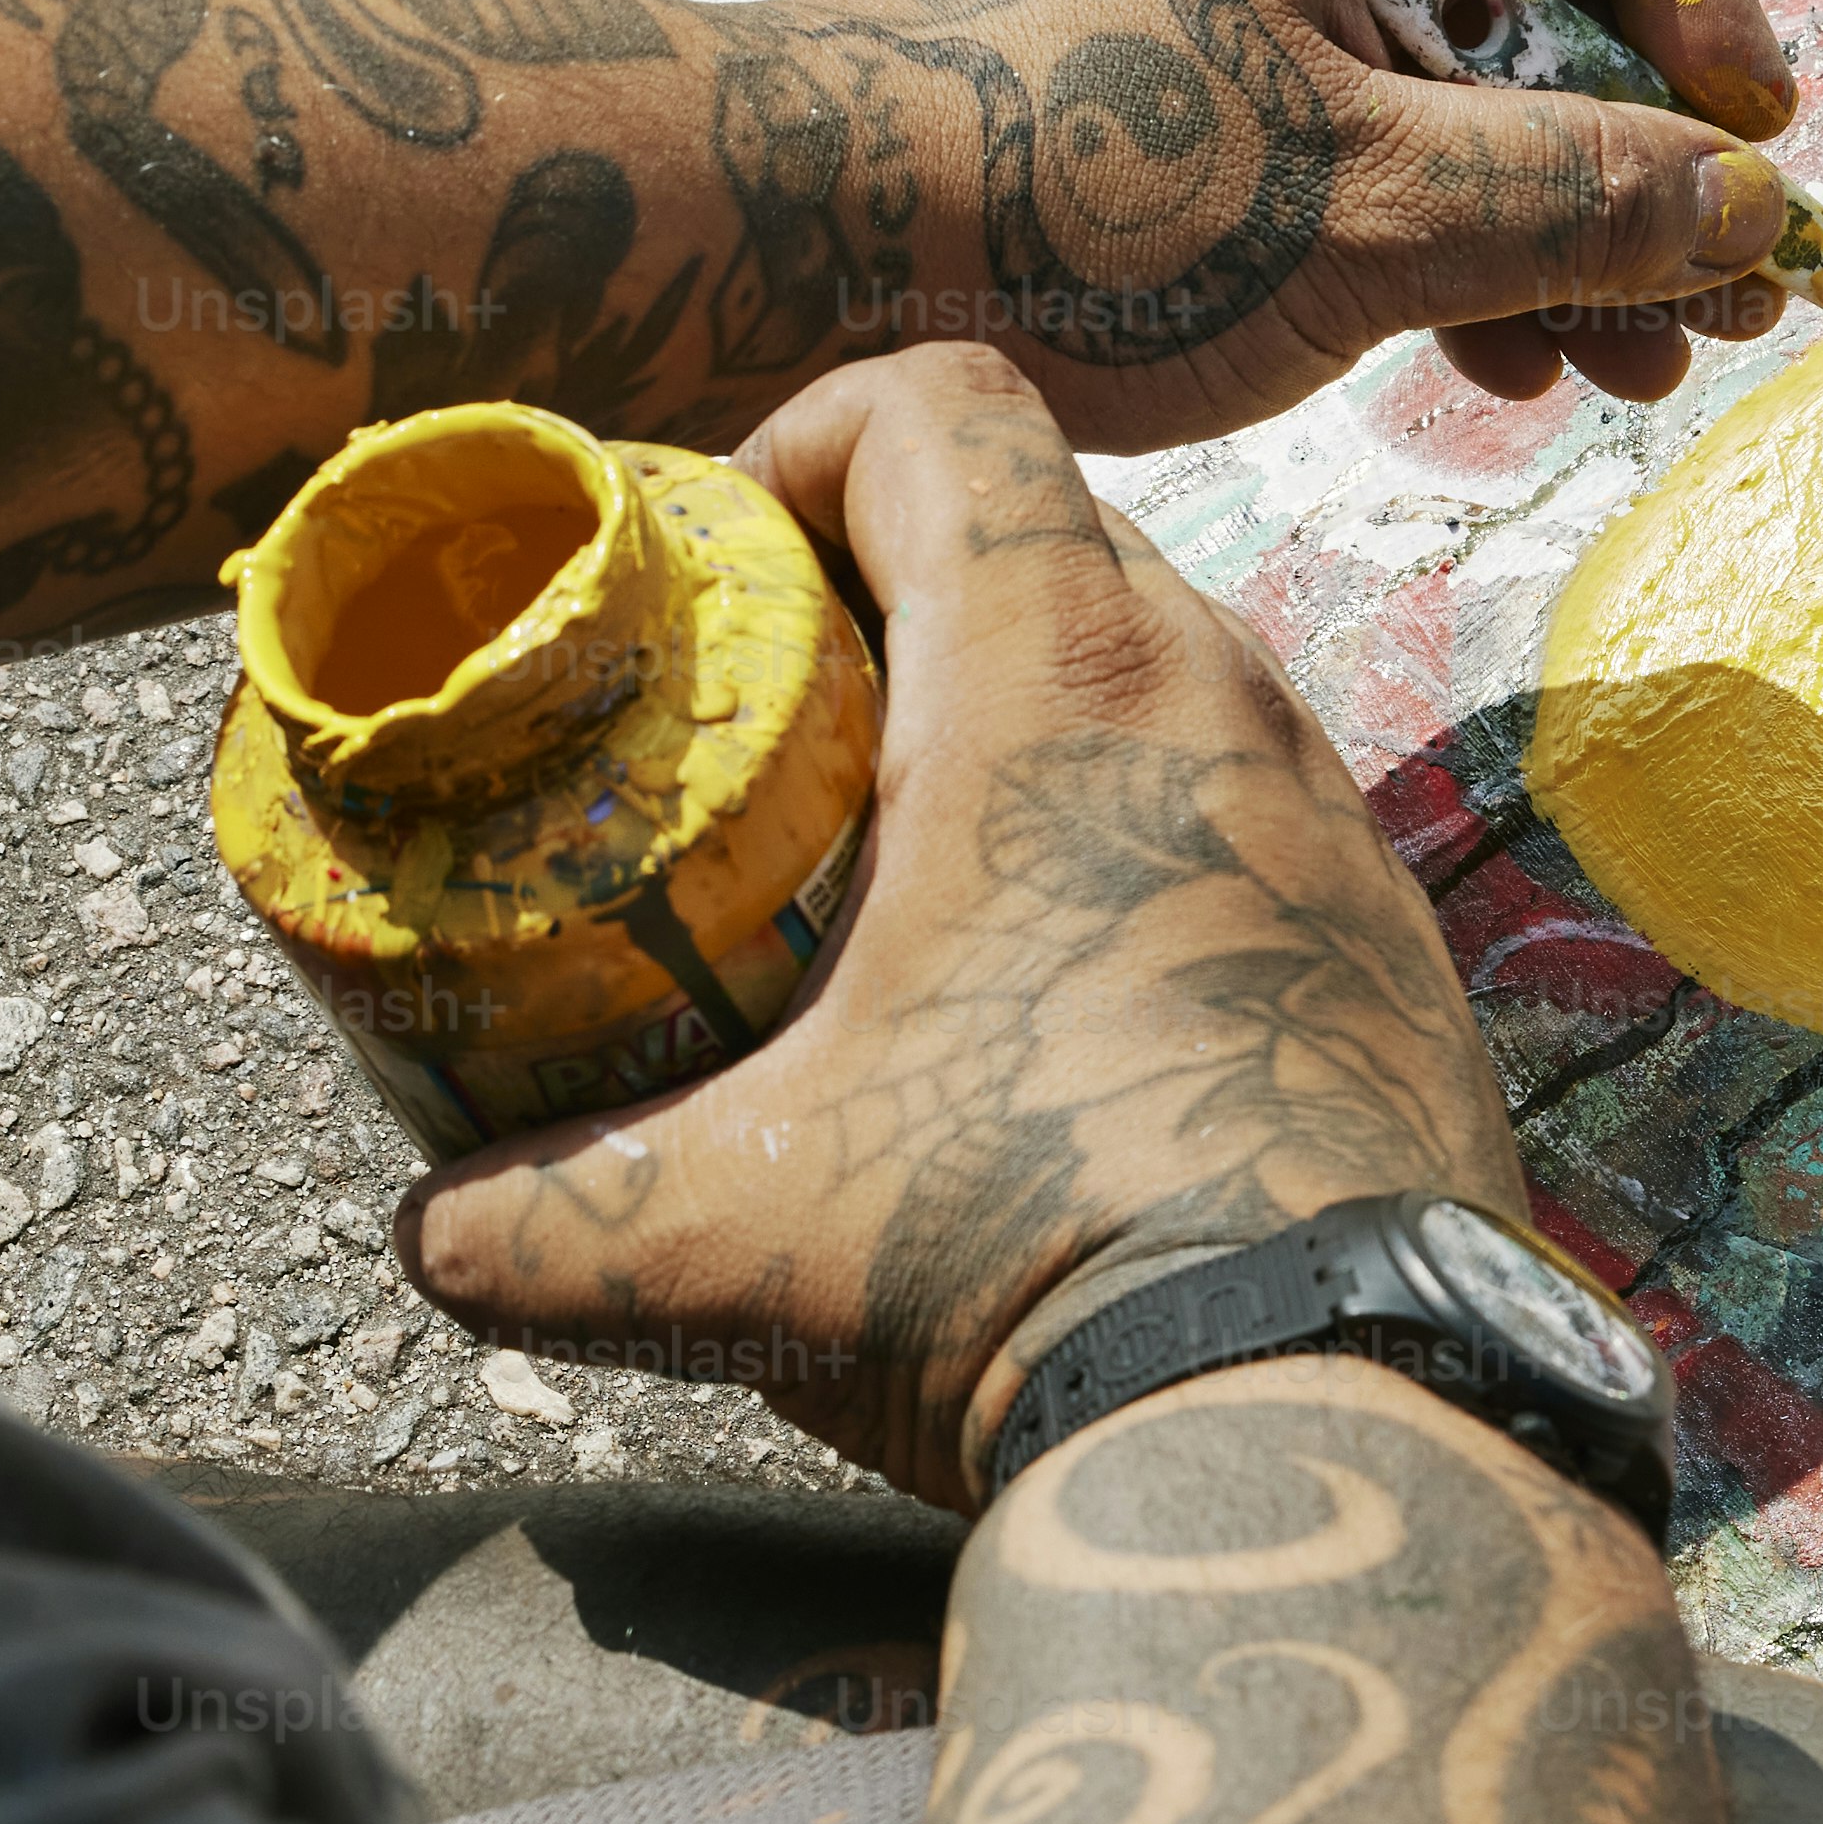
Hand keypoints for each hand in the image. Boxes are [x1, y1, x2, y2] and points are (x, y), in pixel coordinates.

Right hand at [393, 344, 1521, 1504]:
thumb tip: (434, 1236)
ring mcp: (1331, 815)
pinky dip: (1132, 842)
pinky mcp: (1388, 939)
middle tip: (777, 733)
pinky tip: (1053, 1004)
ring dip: (1022, 721)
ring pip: (1156, 669)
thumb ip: (541, 1220)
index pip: (939, 407)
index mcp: (1061, 676)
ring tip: (905, 875)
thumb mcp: (731, 1240)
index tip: (723, 565)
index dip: (804, 438)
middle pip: (1043, 527)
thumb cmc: (1030, 1260)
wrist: (1328, 1416)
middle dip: (894, 591)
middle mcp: (1221, 697)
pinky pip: (1242, 810)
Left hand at [743, 0, 1800, 454]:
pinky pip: (1378, 138)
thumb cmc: (1057, 198)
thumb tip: (1753, 211)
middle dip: (1650, 137)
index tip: (1738, 141)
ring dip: (1571, 217)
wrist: (789, 267)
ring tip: (1634, 367)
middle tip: (1721, 290)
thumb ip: (1576, 200)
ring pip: (1470, 72)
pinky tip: (1503, 373)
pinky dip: (1455, 241)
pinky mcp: (1196, 96)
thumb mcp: (1362, 212)